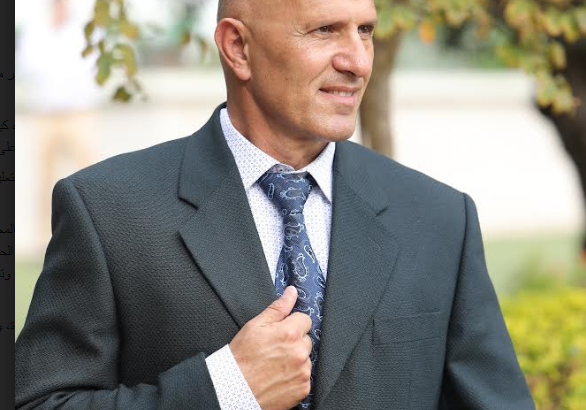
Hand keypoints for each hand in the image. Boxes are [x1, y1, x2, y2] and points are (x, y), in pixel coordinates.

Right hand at [229, 286, 312, 409]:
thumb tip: (291, 292)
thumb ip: (278, 307)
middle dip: (295, 342)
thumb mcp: (255, 325)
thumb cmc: (242, 357)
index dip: (292, 324)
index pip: (305, 319)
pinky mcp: (303, 388)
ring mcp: (303, 372)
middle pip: (306, 339)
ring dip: (296, 359)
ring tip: (275, 364)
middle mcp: (300, 352)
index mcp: (290, 333)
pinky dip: (295, 376)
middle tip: (275, 349)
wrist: (234, 389)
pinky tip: (279, 376)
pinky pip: (305, 377)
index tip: (281, 332)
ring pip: (306, 358)